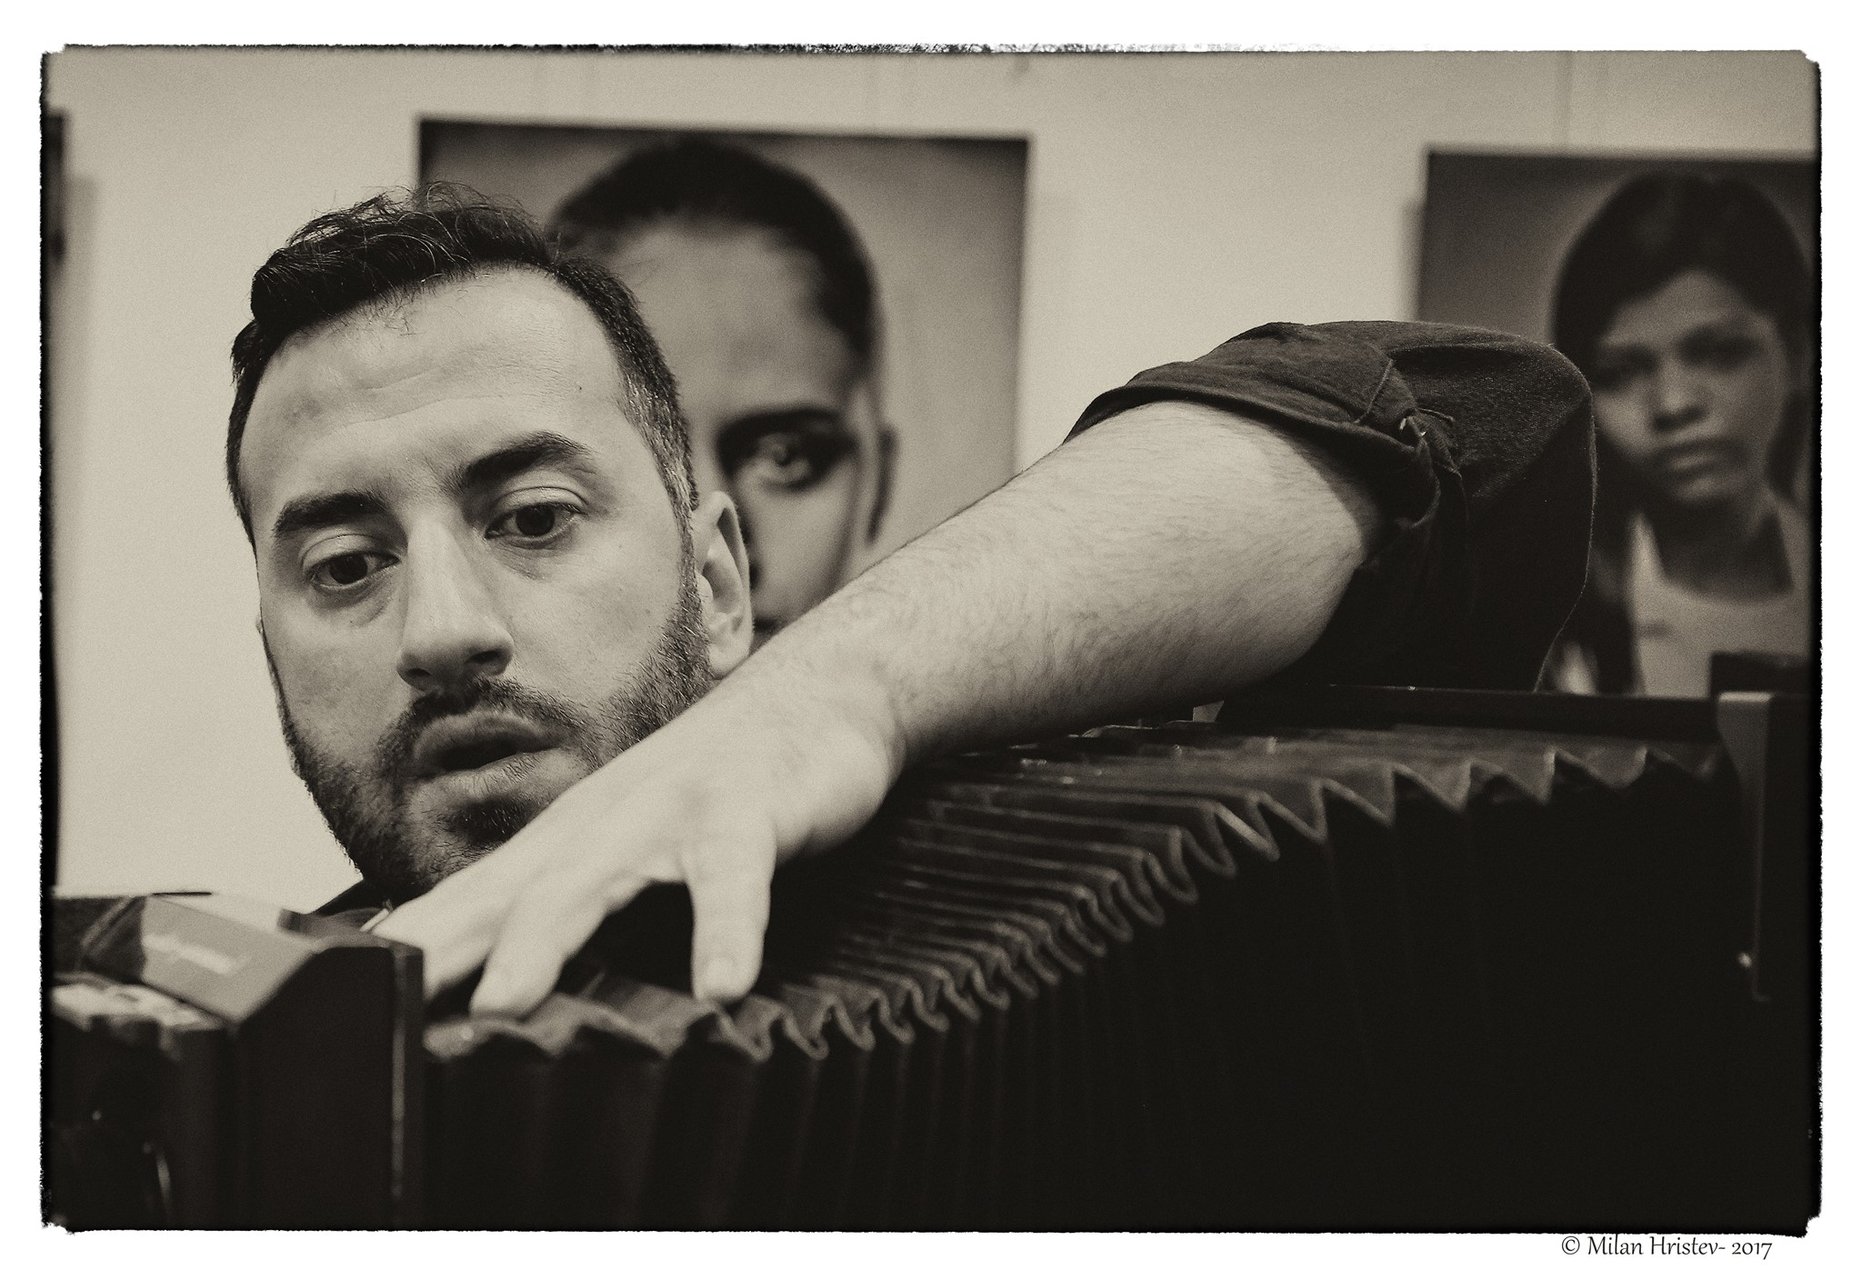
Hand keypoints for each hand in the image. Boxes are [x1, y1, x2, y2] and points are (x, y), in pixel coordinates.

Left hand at [373, 652, 899, 1016]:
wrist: (814, 697)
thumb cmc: (714, 788)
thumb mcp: (625, 847)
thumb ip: (558, 905)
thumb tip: (483, 982)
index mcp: (565, 842)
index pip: (465, 903)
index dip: (401, 954)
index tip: (335, 1007)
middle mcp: (601, 825)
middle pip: (506, 896)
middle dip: (441, 955)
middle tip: (385, 1017)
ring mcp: (670, 812)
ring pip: (598, 879)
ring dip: (546, 939)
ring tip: (505, 1002)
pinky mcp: (746, 811)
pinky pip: (732, 878)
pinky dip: (725, 931)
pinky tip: (721, 985)